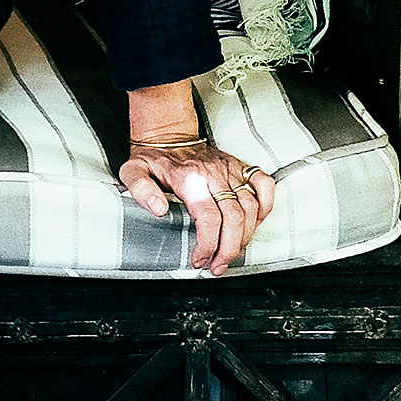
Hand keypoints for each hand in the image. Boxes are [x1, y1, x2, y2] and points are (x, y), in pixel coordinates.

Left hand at [117, 138, 274, 276]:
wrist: (168, 135)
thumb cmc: (153, 157)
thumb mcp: (133, 171)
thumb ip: (141, 190)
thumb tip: (159, 209)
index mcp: (188, 177)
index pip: (208, 216)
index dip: (208, 243)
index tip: (200, 259)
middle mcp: (213, 173)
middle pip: (233, 217)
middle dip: (229, 248)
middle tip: (218, 265)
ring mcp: (230, 169)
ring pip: (251, 207)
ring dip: (246, 235)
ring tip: (232, 252)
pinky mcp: (240, 166)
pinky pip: (264, 185)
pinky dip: (266, 206)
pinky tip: (255, 224)